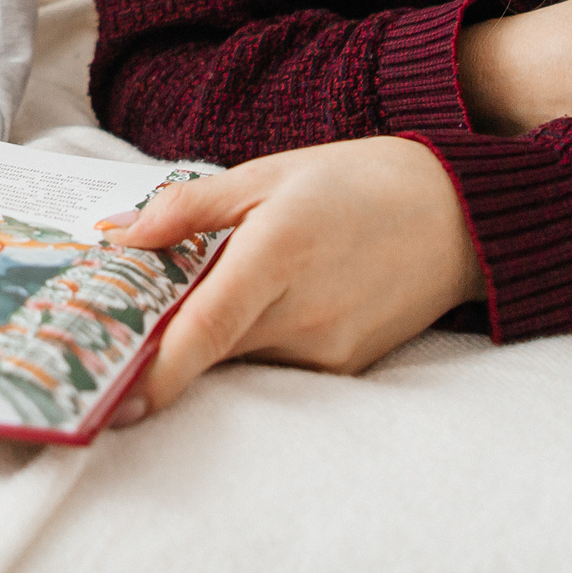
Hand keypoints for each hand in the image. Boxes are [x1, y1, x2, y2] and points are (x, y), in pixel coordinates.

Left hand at [103, 137, 484, 422]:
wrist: (456, 214)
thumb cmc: (354, 183)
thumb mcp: (264, 175)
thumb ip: (187, 207)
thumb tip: (118, 234)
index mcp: (279, 252)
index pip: (206, 328)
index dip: (158, 369)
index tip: (116, 396)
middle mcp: (305, 311)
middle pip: (210, 348)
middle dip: (163, 345)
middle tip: (114, 331)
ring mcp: (328, 346)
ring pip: (240, 356)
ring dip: (209, 337)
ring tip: (187, 297)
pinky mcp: (344, 365)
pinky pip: (275, 361)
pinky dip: (250, 340)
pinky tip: (257, 302)